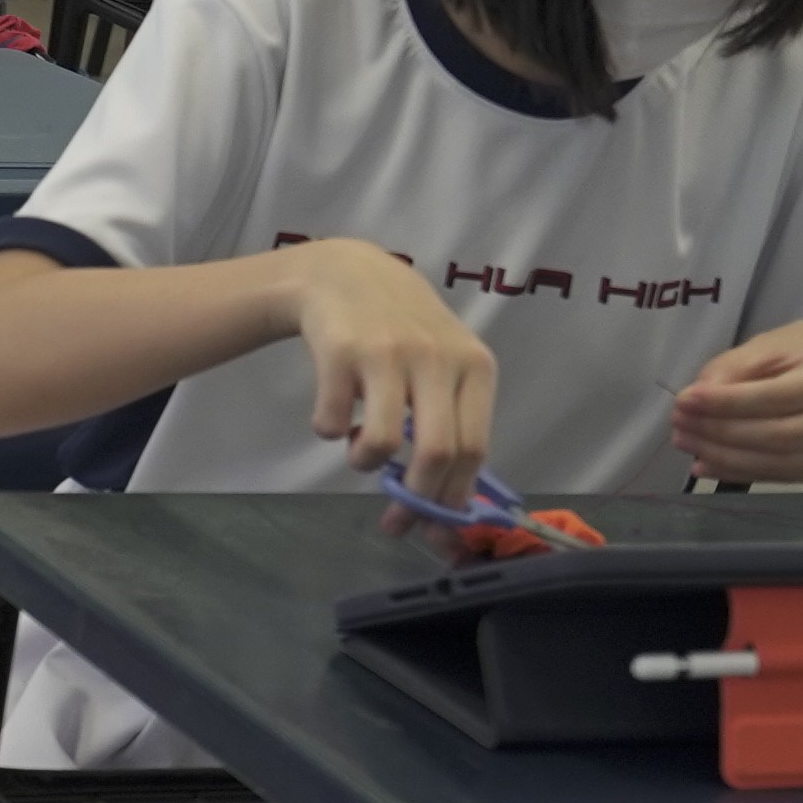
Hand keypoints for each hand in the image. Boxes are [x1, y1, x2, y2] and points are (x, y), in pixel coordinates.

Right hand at [282, 237, 498, 500]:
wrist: (347, 274)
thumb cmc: (404, 331)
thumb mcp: (445, 365)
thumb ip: (453, 422)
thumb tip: (451, 506)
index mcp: (474, 367)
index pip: (474, 449)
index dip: (452, 499)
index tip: (432, 528)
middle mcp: (438, 359)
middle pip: (437, 454)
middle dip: (414, 499)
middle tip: (395, 517)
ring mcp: (389, 354)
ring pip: (382, 443)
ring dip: (364, 462)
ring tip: (359, 449)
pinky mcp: (341, 352)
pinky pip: (332, 423)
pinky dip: (328, 431)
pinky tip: (333, 415)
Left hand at [668, 325, 802, 484]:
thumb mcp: (782, 342)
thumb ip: (741, 363)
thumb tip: (700, 392)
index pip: (784, 395)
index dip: (731, 402)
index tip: (686, 399)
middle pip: (782, 434)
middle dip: (721, 431)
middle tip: (679, 423)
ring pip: (780, 462)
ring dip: (724, 456)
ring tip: (686, 441)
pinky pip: (781, 477)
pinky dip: (738, 471)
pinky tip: (706, 461)